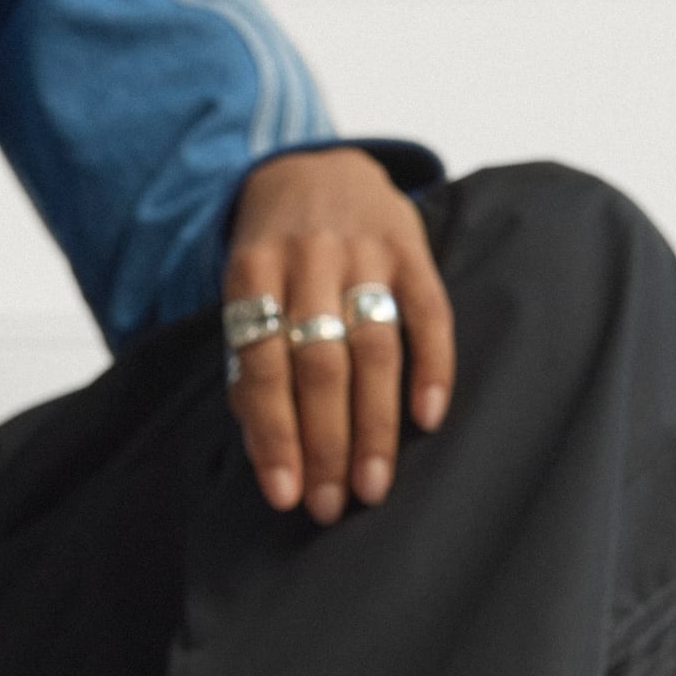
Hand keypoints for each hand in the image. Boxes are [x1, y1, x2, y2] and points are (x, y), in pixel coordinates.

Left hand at [226, 146, 455, 524]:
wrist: (313, 168)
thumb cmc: (271, 264)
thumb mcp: (243, 302)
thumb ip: (250, 369)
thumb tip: (268, 455)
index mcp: (252, 272)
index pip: (265, 368)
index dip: (276, 436)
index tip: (285, 496)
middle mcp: (309, 256)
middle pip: (321, 365)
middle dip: (326, 445)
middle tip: (330, 506)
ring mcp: (364, 247)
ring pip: (374, 348)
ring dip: (374, 426)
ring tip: (372, 486)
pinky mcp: (412, 244)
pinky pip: (429, 312)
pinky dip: (432, 367)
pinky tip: (428, 420)